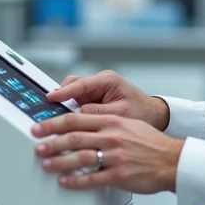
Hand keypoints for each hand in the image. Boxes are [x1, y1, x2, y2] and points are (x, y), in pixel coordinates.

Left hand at [32, 113, 183, 193]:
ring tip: (46, 164)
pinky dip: (76, 180)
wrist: (172, 159)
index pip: (76, 119)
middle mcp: (111, 137)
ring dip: (59, 161)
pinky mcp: (119, 175)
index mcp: (112, 122)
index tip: (39, 127)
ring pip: (80, 157)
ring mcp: (115, 156)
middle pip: (74, 137)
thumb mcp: (128, 124)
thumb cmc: (151, 143)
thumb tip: (81, 125)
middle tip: (37, 146)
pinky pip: (92, 178)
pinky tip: (64, 182)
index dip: (54, 123)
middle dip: (51, 142)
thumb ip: (105, 124)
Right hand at [46, 70, 170, 130]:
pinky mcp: (92, 99)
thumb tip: (77, 114)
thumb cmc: (141, 113)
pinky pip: (76, 103)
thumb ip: (98, 113)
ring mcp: (94, 90)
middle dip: (61, 99)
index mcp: (107, 80)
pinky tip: (69, 123)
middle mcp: (99, 82)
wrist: (153, 116)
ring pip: (71, 95)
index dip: (63, 92)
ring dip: (66, 107)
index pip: (80, 83)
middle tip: (51, 113)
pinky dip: (72, 113)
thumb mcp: (121, 114)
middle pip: (71, 86)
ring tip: (59, 121)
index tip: (51, 97)